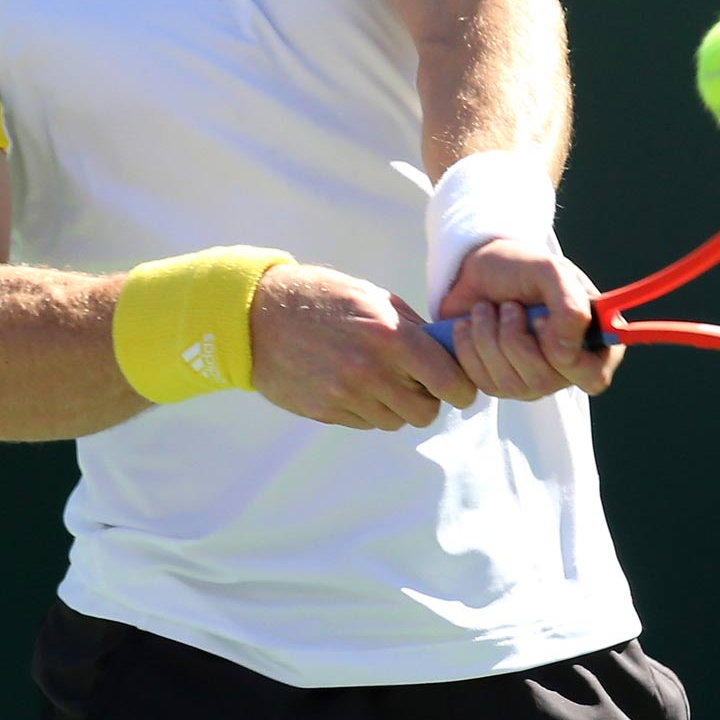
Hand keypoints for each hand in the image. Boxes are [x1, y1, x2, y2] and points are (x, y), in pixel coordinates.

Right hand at [250, 263, 477, 429]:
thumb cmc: (322, 297)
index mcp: (392, 337)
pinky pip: (365, 422)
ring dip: (395, 405)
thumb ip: (412, 327)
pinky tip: (352, 382)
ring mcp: (346, 396)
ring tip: (378, 377)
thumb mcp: (373, 297)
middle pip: (425, 412)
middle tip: (415, 379)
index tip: (458, 384)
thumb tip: (446, 353)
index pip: (450, 382)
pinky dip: (368, 409)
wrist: (259, 314)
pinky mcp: (325, 412)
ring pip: (395, 421)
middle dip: (427, 398)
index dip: (461, 387)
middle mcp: (372, 372)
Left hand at [438, 238, 621, 398]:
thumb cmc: (520, 268)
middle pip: (544, 381)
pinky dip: (469, 348)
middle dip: (514, 338)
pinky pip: (484, 384)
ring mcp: (533, 381)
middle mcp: (566, 367)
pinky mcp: (499, 385)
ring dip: (488, 338)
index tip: (539, 320)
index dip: (565, 356)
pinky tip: (470, 325)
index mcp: (592, 339)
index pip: (593, 377)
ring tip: (486, 309)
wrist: (476, 271)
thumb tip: (566, 352)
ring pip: (511, 385)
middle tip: (508, 306)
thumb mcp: (550, 271)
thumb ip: (570, 305)